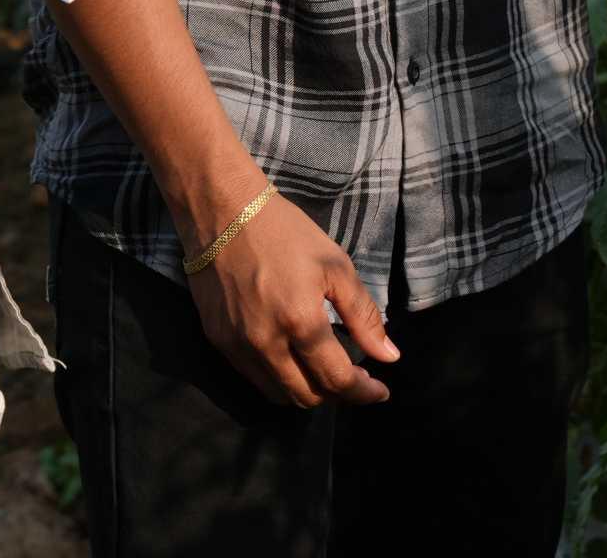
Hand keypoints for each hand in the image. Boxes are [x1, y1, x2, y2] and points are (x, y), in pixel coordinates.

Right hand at [184, 189, 398, 407]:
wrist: (222, 211)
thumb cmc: (285, 232)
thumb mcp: (335, 265)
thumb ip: (363, 315)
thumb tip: (389, 357)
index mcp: (300, 321)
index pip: (337, 380)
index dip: (363, 392)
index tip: (380, 391)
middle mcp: (266, 343)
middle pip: (307, 397)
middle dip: (336, 394)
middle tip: (352, 377)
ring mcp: (237, 346)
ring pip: (278, 394)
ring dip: (306, 390)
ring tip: (321, 370)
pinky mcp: (217, 341)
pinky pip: (252, 376)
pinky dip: (276, 377)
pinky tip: (289, 356)